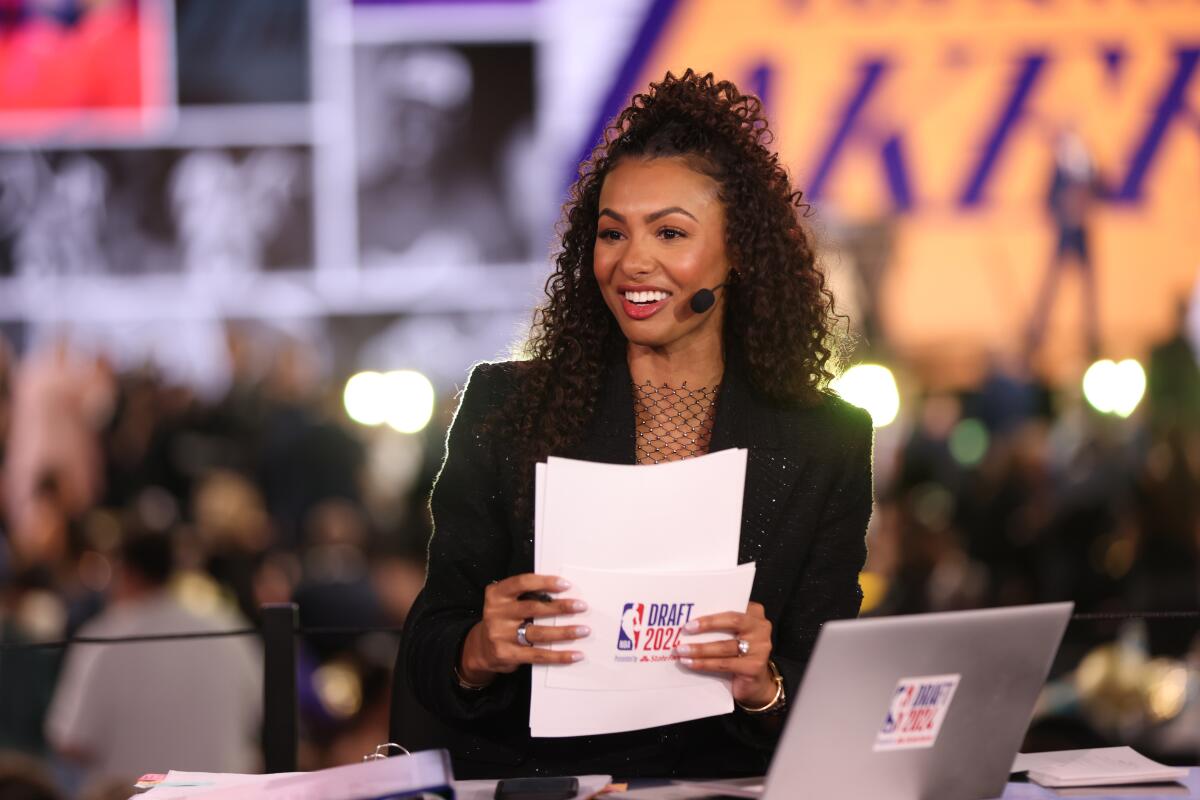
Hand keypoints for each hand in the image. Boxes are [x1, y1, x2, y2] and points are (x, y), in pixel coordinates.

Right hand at [459, 573, 589, 686]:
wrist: (482, 649)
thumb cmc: (504, 619)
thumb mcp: (507, 602)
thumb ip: (527, 596)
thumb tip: (564, 593)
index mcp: (497, 594)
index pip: (522, 583)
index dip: (545, 582)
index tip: (566, 584)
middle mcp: (496, 613)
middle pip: (533, 608)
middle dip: (560, 607)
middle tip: (581, 606)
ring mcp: (500, 635)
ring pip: (538, 633)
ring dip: (564, 632)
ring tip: (583, 630)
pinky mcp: (507, 655)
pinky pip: (538, 655)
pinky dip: (559, 656)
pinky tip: (575, 654)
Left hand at [675, 602, 774, 706]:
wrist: (756, 683)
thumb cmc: (739, 653)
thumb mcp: (733, 634)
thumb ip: (720, 626)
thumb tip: (690, 623)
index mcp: (755, 614)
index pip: (732, 606)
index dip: (711, 611)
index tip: (690, 616)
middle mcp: (761, 628)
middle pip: (733, 621)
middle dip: (707, 624)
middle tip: (686, 629)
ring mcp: (760, 648)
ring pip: (725, 646)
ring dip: (700, 649)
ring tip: (682, 650)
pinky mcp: (755, 667)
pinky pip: (725, 664)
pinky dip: (704, 663)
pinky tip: (690, 663)